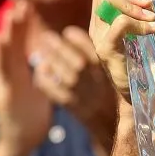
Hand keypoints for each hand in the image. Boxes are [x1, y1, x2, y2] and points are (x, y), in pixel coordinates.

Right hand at [0, 1, 52, 155]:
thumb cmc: (31, 111)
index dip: (22, 25)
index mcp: (17, 71)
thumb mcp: (36, 85)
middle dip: (15, 24)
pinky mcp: (3, 95)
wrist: (22, 138)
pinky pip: (2, 74)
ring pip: (3, 57)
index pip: (20, 44)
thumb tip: (48, 51)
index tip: (27, 6)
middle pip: (11, 45)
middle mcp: (7, 74)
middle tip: (20, 3)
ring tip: (8, 19)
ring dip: (5, 37)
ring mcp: (3, 84)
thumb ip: (37, 68)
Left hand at [33, 26, 117, 141]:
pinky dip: (43, 78)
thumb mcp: (114, 75)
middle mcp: (94, 82)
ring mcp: (81, 94)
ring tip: (42, 50)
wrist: (109, 124)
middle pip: (75, 61)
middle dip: (59, 47)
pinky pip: (51, 89)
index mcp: (107, 72)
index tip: (68, 31)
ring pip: (62, 73)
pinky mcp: (69, 104)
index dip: (78, 39)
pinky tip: (40, 70)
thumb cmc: (112, 94)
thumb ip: (103, 58)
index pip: (92, 52)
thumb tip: (90, 35)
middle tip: (47, 37)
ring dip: (50, 59)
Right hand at [88, 0, 154, 103]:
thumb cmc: (140, 64)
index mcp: (103, 16)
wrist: (132, 95)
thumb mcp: (141, 32)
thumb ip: (142, 14)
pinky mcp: (106, 49)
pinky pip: (120, 24)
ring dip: (134, 5)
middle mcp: (96, 23)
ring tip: (153, 17)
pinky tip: (154, 30)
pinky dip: (140, 23)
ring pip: (108, 1)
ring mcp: (99, 36)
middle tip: (150, 3)